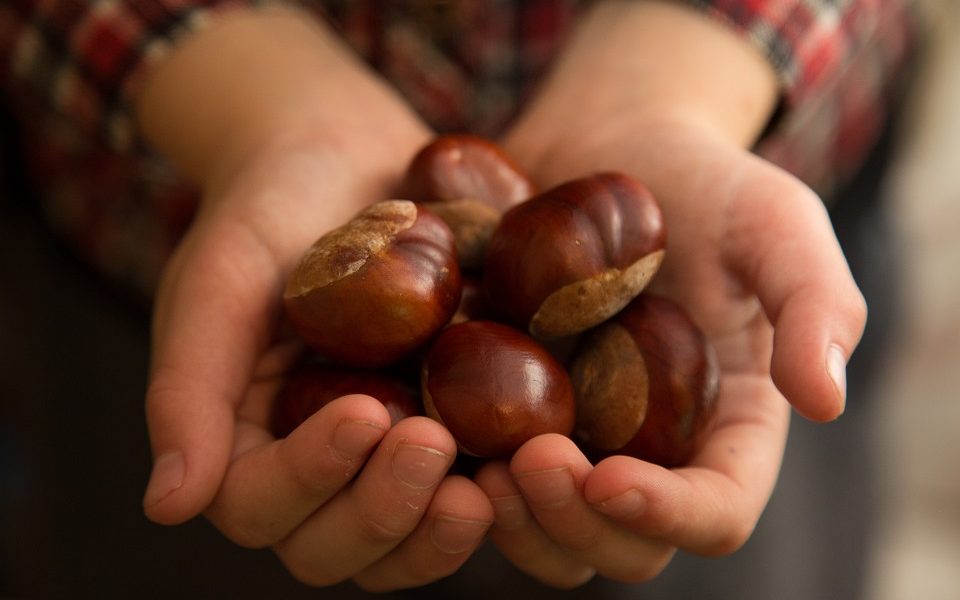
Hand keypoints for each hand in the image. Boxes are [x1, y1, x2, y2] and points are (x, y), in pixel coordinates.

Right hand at [136, 8, 492, 588]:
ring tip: (487, 481)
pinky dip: (498, 497)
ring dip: (438, 531)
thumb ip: (189, 388)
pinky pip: (469, 493)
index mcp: (245, 440)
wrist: (345, 154)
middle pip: (334, 547)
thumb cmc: (268, 206)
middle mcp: (315, 465)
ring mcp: (385, 456)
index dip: (309, 477)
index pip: (260, 504)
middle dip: (383, 510)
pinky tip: (534, 460)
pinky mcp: (450, 432)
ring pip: (403, 543)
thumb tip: (167, 507)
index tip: (363, 412)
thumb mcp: (220, 281)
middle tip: (433, 443)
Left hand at [475, 1, 865, 586]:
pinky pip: (483, 479)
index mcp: (725, 426)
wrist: (607, 141)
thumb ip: (815, 302)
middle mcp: (651, 450)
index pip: (715, 512)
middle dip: (576, 523)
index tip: (605, 475)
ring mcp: (579, 438)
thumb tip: (827, 401)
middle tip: (527, 459)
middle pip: (625, 545)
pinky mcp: (512, 413)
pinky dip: (458, 479)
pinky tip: (426, 433)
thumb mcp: (775, 221)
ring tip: (475, 464)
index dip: (667, 514)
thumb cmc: (702, 176)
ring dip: (513, 522)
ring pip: (549, 534)